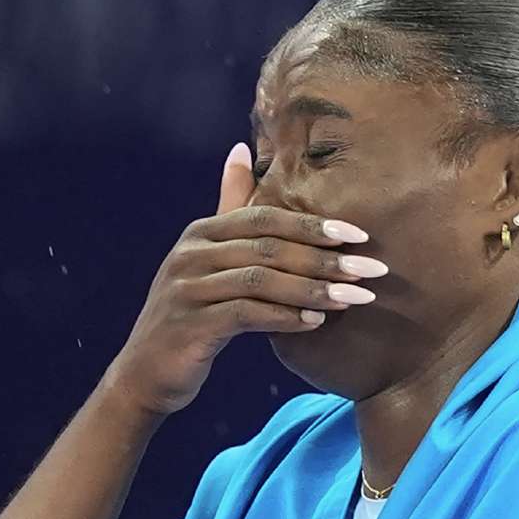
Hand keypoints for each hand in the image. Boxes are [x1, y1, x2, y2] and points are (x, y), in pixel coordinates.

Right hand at [99, 142, 385, 416]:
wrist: (145, 371)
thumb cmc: (190, 313)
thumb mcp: (205, 257)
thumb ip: (227, 207)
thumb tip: (240, 148)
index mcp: (199, 233)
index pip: (262, 218)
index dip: (312, 225)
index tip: (359, 236)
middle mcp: (189, 255)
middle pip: (267, 248)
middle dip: (325, 259)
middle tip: (373, 270)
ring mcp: (187, 290)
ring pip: (261, 281)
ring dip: (314, 289)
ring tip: (356, 298)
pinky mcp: (190, 326)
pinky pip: (247, 315)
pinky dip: (286, 317)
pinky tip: (316, 323)